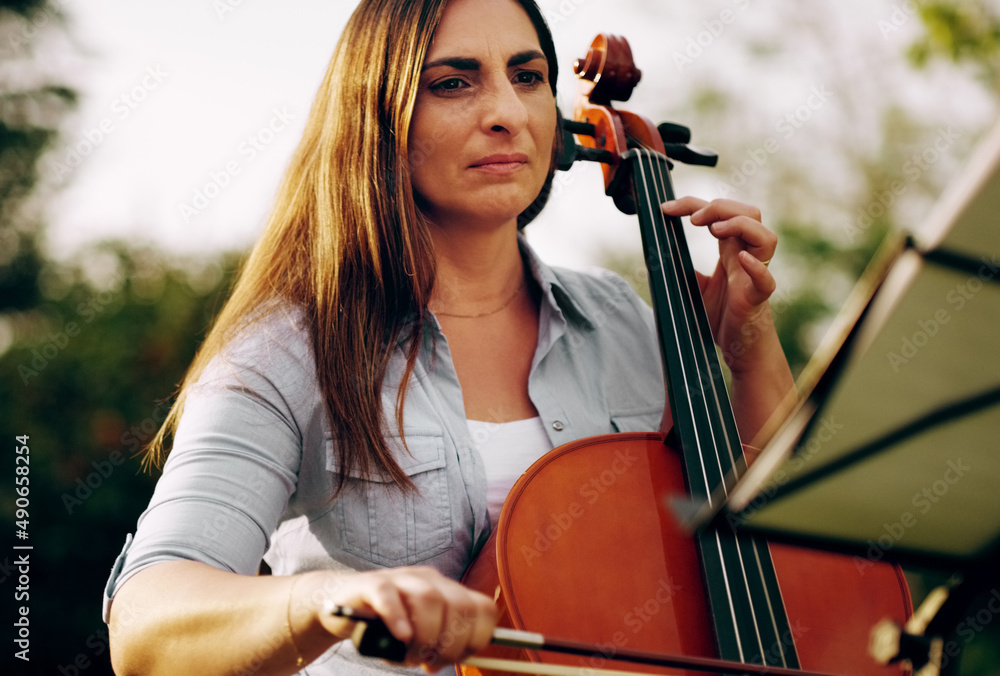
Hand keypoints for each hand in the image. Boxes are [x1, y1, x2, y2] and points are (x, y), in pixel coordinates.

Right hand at [318, 566, 497, 670]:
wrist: (342, 605)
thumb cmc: (386, 625)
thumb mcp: (419, 635)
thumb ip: (437, 645)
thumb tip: (444, 661)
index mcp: (447, 591)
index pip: (482, 608)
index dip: (479, 637)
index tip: (460, 658)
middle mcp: (428, 580)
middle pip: (459, 605)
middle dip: (451, 642)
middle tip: (432, 662)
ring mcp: (401, 578)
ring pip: (429, 599)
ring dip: (426, 637)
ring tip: (411, 656)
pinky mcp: (371, 584)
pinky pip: (388, 595)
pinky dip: (398, 618)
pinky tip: (400, 636)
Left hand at [661, 196, 777, 372]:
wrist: (736, 347)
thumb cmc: (720, 315)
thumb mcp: (693, 286)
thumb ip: (682, 268)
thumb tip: (658, 256)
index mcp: (730, 250)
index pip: (719, 213)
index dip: (693, 204)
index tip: (665, 207)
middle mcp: (746, 256)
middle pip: (749, 213)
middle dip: (720, 207)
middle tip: (692, 218)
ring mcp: (755, 275)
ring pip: (766, 237)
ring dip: (740, 226)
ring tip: (714, 230)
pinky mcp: (757, 298)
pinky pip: (766, 280)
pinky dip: (756, 268)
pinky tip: (741, 260)